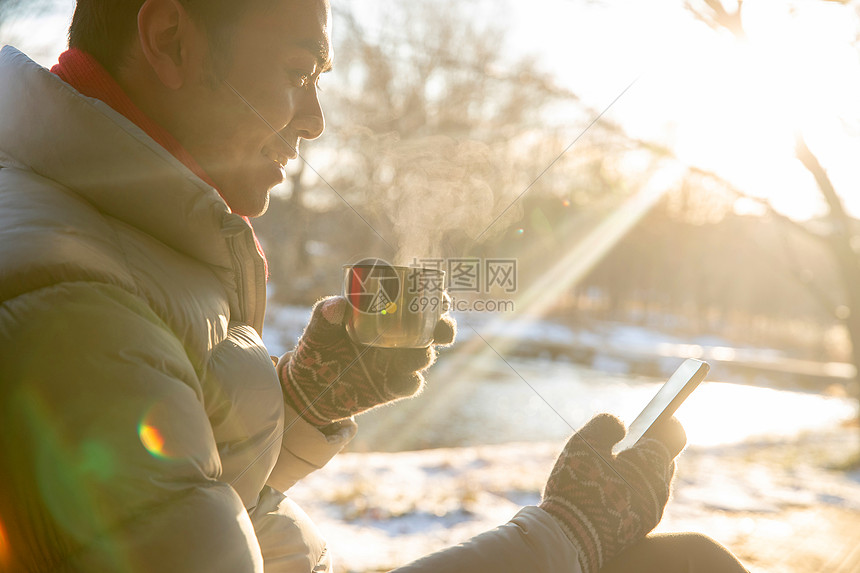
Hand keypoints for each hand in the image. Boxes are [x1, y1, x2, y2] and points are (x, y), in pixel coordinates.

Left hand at [278, 296, 455, 427]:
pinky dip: (410, 382)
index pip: (420, 303)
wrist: (311, 383)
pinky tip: (403, 380)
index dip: (436, 299)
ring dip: (425, 354)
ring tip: (418, 353)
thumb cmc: (320, 345)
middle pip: (434, 330)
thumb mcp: (320, 326)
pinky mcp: (392, 387)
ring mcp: (398, 362)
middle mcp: (400, 338)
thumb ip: (327, 314)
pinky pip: (409, 384)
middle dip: (444, 328)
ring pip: (424, 356)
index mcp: (389, 315)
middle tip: (440, 329)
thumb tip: (338, 305)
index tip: (440, 297)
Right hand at [539, 414, 685, 572]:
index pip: (673, 436)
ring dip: (638, 472)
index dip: (665, 422)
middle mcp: (659, 492)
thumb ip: (605, 425)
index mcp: (652, 466)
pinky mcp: (637, 531)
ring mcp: (650, 514)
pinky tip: (608, 488)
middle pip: (662, 461)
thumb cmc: (578, 486)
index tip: (658, 415)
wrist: (569, 539)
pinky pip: (642, 502)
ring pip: (652, 484)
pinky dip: (631, 491)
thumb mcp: (585, 443)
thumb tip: (621, 426)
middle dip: (648, 449)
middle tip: (628, 441)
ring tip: (614, 465)